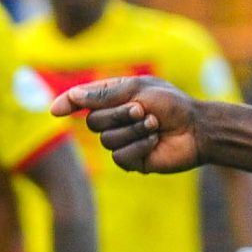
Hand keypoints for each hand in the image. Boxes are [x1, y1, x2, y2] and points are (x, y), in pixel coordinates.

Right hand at [53, 77, 201, 173]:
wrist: (196, 128)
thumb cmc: (171, 104)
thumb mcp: (137, 90)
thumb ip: (104, 94)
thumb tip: (73, 97)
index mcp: (114, 99)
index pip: (82, 102)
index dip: (68, 104)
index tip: (55, 110)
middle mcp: (114, 120)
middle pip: (94, 122)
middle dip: (119, 115)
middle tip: (142, 110)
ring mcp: (122, 142)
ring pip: (107, 140)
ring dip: (133, 130)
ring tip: (154, 125)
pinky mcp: (132, 161)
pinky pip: (120, 157)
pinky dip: (139, 146)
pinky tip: (154, 141)